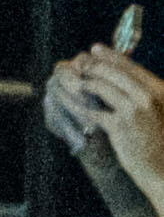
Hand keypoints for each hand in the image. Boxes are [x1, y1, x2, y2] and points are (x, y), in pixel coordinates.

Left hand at [50, 44, 162, 191]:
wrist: (160, 168)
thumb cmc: (156, 140)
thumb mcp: (156, 111)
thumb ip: (140, 92)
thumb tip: (113, 72)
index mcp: (159, 91)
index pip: (131, 66)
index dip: (110, 56)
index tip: (94, 49)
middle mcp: (148, 97)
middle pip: (112, 71)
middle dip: (91, 66)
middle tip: (76, 64)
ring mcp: (133, 110)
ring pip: (98, 86)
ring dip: (79, 82)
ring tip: (67, 80)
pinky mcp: (118, 125)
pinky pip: (88, 109)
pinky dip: (72, 102)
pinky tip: (63, 98)